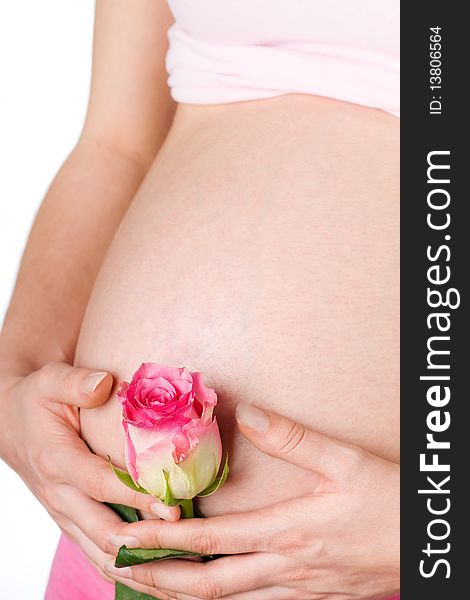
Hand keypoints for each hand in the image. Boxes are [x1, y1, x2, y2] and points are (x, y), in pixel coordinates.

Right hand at [0, 362, 178, 580]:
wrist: (12, 424)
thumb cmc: (38, 401)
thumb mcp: (50, 381)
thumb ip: (76, 383)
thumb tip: (104, 383)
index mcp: (57, 461)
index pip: (99, 485)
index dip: (135, 497)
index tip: (172, 506)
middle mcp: (60, 496)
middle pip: (103, 532)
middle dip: (146, 541)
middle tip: (189, 545)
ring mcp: (66, 515)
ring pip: (102, 555)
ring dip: (141, 567)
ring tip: (184, 576)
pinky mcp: (73, 523)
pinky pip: (100, 556)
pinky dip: (131, 570)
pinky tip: (163, 579)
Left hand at [109, 403, 398, 599]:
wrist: (426, 544)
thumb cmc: (388, 500)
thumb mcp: (344, 460)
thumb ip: (292, 437)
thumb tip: (247, 412)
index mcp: (288, 532)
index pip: (212, 541)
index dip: (166, 540)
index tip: (129, 536)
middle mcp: (285, 566)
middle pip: (209, 585)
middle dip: (160, 580)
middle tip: (120, 568)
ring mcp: (298, 586)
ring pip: (229, 598)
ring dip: (185, 591)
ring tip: (151, 581)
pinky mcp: (313, 592)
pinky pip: (255, 599)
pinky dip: (222, 594)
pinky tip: (211, 584)